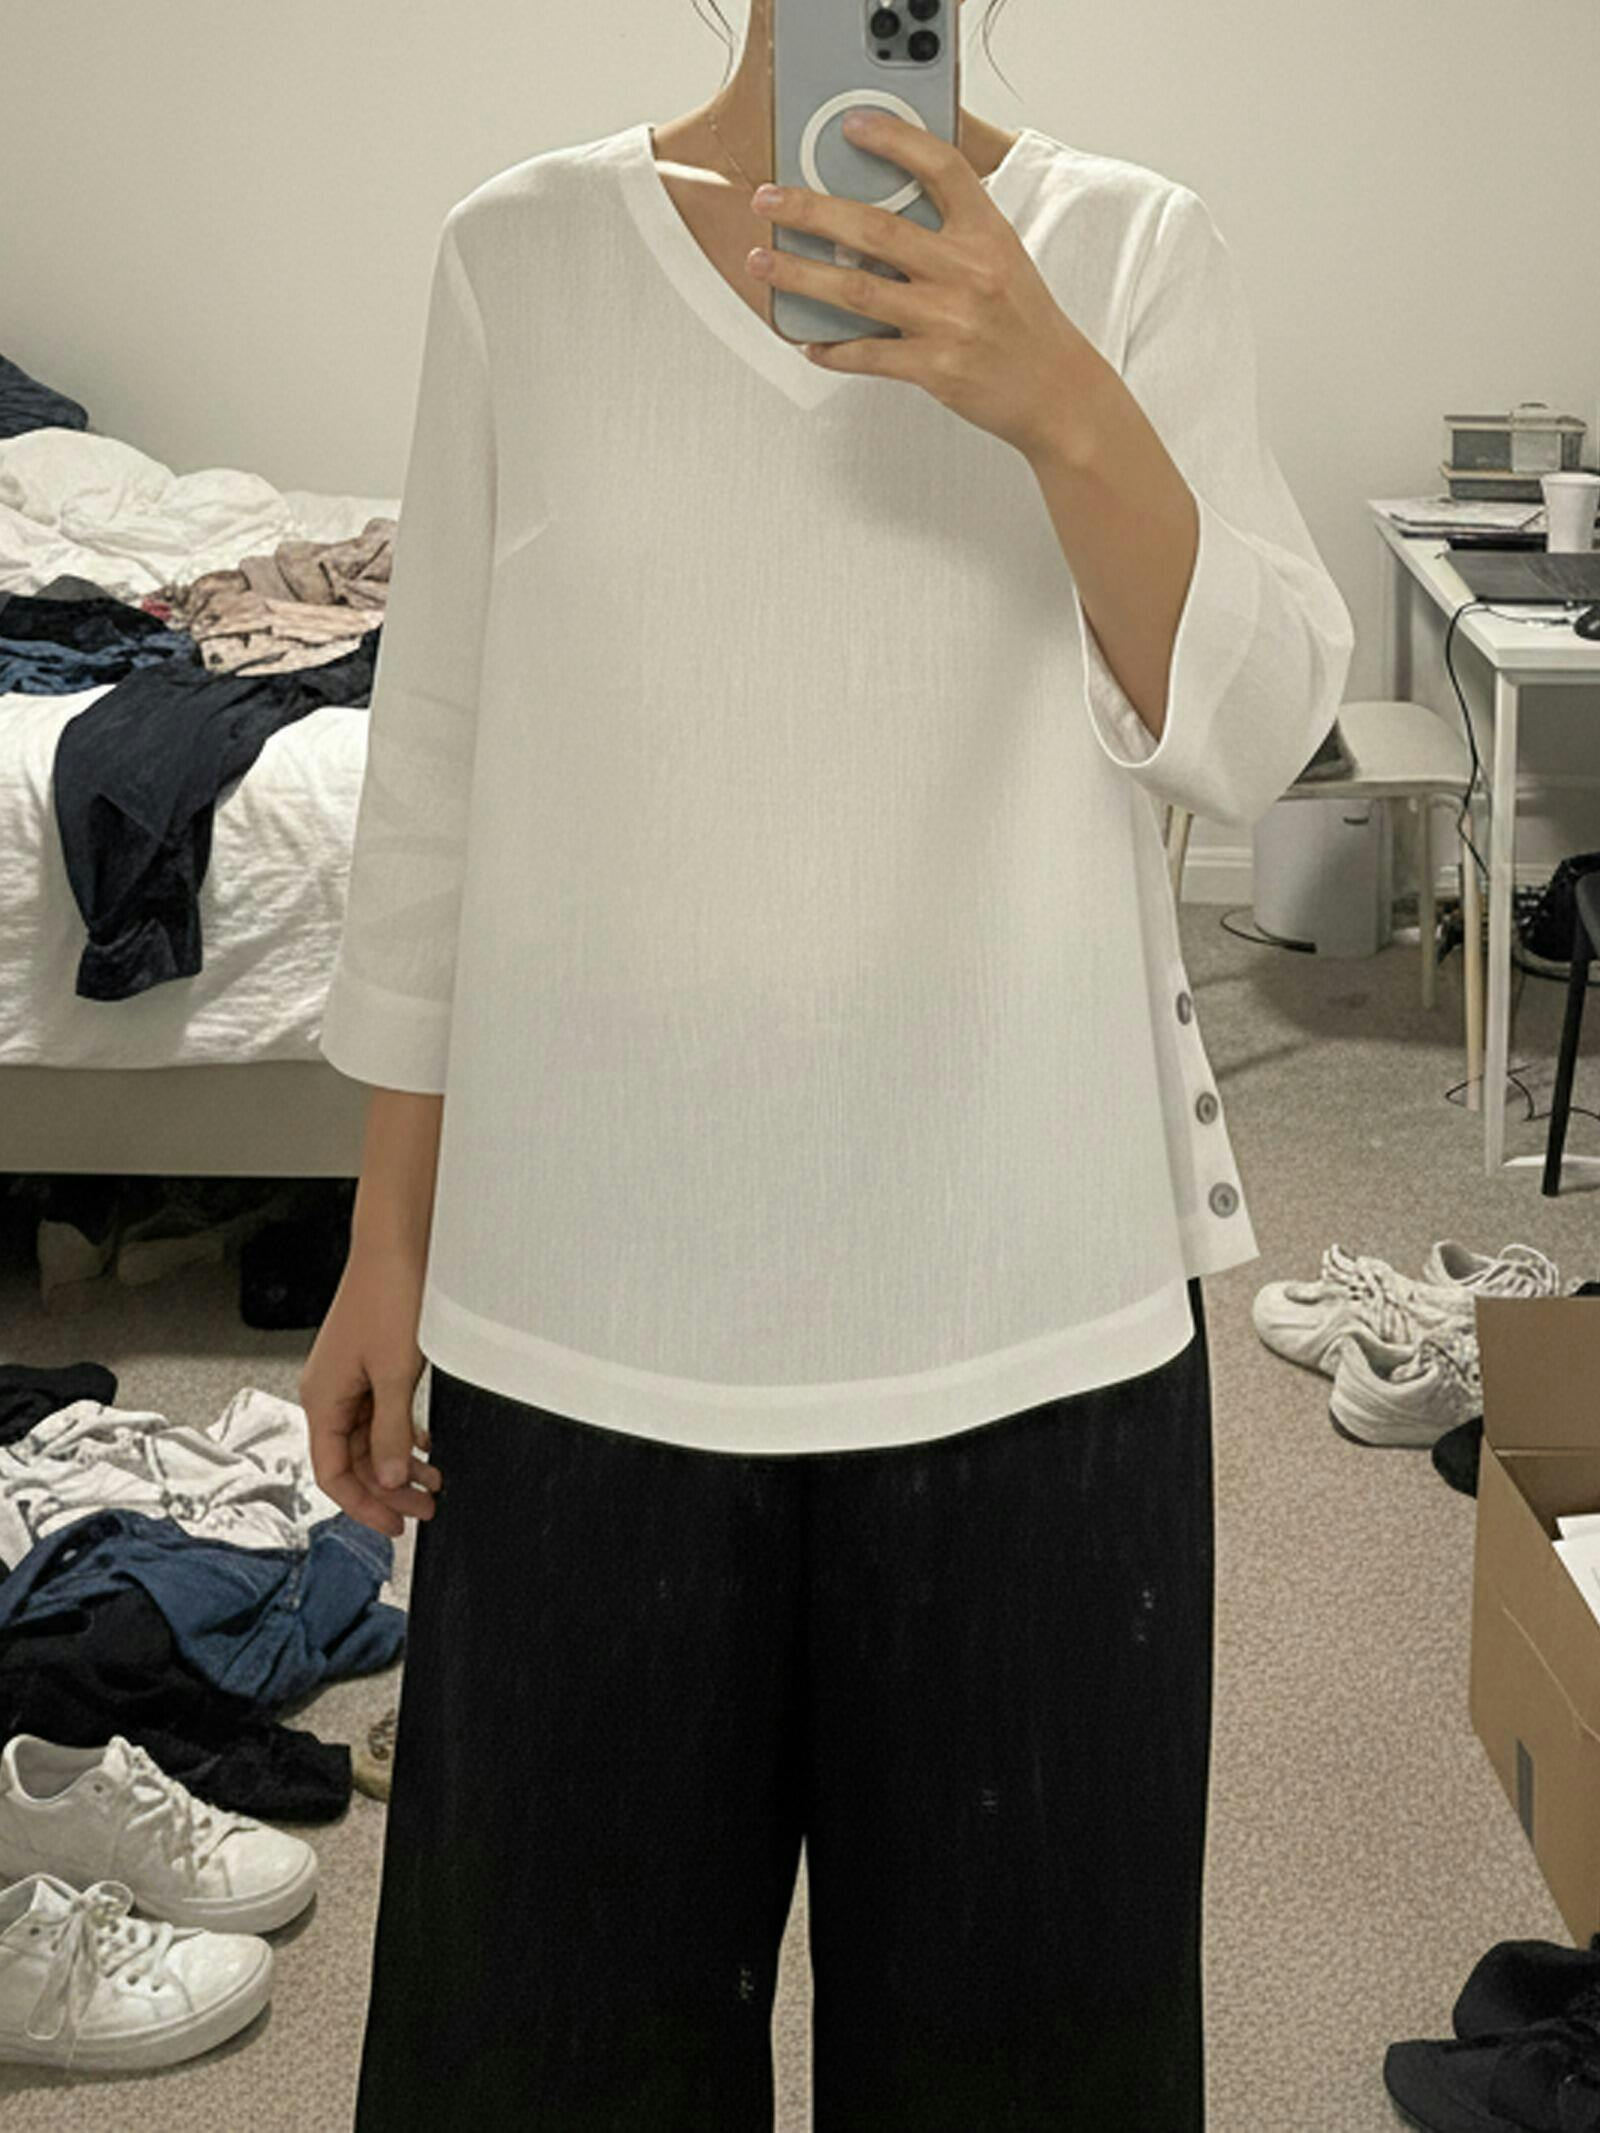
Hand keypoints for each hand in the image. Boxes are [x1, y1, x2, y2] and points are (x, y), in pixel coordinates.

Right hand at [299, 1248, 442, 1537]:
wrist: (401, 1243)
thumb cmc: (389, 1294)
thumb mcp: (394, 1372)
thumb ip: (391, 1430)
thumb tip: (390, 1480)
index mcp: (322, 1398)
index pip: (332, 1473)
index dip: (363, 1506)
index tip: (396, 1527)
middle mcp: (329, 1391)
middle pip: (354, 1461)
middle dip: (389, 1490)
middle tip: (427, 1510)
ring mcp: (350, 1378)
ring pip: (371, 1439)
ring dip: (400, 1464)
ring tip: (434, 1482)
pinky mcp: (371, 1363)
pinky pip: (381, 1414)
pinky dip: (403, 1434)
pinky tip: (426, 1444)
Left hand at [745, 107, 1108, 460]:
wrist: (1056, 391)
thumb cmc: (1022, 323)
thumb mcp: (1001, 259)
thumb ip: (950, 233)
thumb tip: (871, 221)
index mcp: (987, 234)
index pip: (941, 168)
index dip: (894, 141)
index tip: (852, 126)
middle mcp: (968, 273)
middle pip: (875, 228)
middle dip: (811, 210)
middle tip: (770, 199)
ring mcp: (949, 322)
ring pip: (856, 289)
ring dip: (800, 274)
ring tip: (763, 262)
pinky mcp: (936, 369)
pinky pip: (867, 354)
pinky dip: (832, 348)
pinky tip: (807, 340)